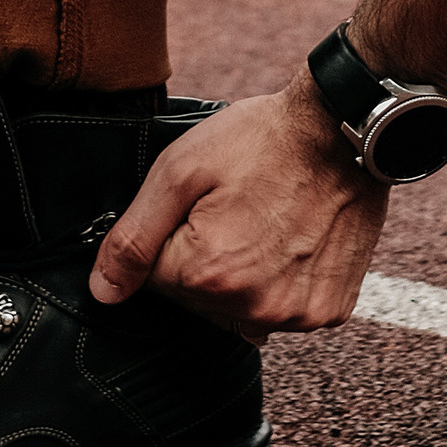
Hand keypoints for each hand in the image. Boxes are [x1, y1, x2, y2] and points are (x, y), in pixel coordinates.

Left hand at [88, 76, 387, 340]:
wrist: (343, 130)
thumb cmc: (262, 140)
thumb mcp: (179, 171)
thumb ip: (132, 238)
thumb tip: (103, 292)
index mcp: (209, 275)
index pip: (156, 281)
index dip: (173, 235)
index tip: (203, 205)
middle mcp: (254, 309)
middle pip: (197, 300)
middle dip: (204, 258)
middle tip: (236, 209)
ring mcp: (296, 315)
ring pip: (238, 309)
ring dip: (242, 275)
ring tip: (266, 223)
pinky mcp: (328, 311)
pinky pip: (283, 309)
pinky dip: (282, 282)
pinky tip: (291, 241)